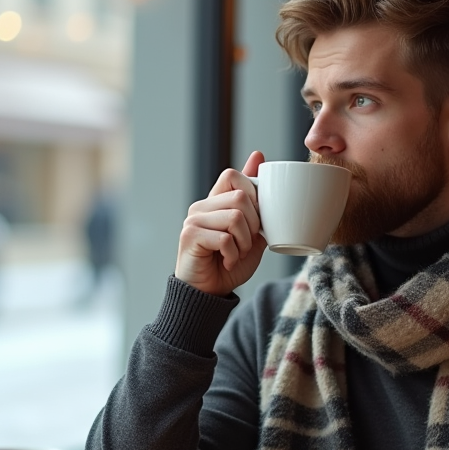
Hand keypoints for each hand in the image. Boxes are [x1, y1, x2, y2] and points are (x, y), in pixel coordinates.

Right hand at [175, 151, 268, 295]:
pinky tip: (227, 261)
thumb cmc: (229, 264)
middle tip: (246, 243)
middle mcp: (202, 206)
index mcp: (215, 202)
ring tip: (236, 253)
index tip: (257, 216)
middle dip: (253, 224)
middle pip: (239, 196)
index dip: (252, 191)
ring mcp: (194, 219)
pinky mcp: (190, 235)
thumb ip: (256, 205)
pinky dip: (233, 254)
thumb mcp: (251, 233)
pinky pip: (224, 238)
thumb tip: (258, 156)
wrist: (209, 293)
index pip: (233, 174)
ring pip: (234, 217)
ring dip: (244, 242)